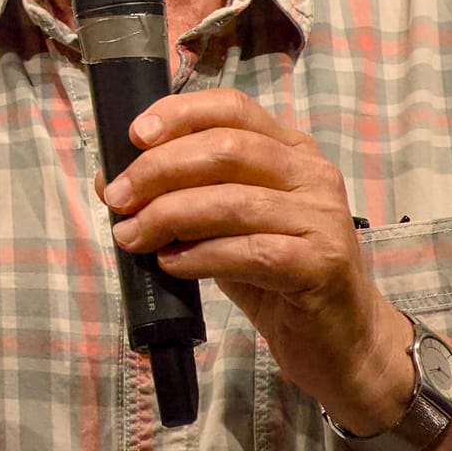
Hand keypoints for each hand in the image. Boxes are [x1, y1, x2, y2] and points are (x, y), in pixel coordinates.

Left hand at [97, 87, 412, 432]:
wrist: (342, 342)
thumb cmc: (277, 276)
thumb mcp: (226, 226)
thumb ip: (184, 196)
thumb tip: (110, 179)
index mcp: (292, 150)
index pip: (233, 108)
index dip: (179, 114)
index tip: (133, 135)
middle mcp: (313, 174)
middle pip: (226, 149)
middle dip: (160, 169)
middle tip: (118, 198)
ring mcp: (323, 218)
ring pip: (232, 200)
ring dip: (168, 216)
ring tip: (131, 236)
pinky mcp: (321, 264)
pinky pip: (249, 251)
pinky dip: (199, 255)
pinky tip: (170, 264)